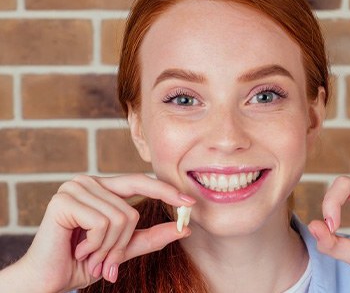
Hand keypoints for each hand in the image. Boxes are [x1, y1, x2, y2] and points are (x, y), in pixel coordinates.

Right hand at [6, 174, 194, 291]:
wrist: (48, 280)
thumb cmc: (83, 262)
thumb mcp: (123, 249)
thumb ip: (151, 237)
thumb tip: (184, 228)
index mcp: (102, 188)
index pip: (140, 181)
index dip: (165, 191)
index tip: (190, 203)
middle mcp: (88, 181)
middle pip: (132, 209)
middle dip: (123, 243)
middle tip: (107, 262)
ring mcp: (75, 188)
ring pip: (120, 218)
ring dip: (108, 248)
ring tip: (89, 255)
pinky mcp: (64, 200)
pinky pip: (102, 223)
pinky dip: (96, 245)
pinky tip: (78, 249)